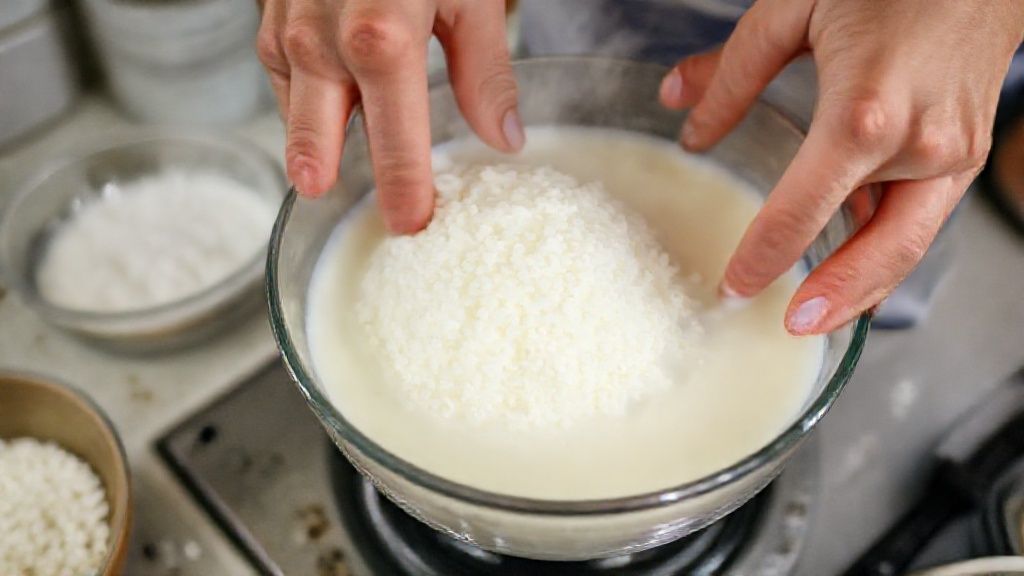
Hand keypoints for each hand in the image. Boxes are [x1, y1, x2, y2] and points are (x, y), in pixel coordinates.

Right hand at [256, 0, 523, 232]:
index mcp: (383, 41)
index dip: (405, 193)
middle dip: (341, 184)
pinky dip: (301, 101)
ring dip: (316, 146)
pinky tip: (323, 113)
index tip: (414, 227)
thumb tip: (503, 139)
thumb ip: (485, 71)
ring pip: (294, 113)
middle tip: (371, 219)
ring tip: (334, 177)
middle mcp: (323, 42)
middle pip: (321, 145)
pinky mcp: (269, 18)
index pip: (394, 145)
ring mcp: (288, 29)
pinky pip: (281, 77)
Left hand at [659, 0, 1023, 334]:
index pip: (800, 214)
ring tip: (820, 313)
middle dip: (834, 302)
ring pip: (908, 243)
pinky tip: (855, 257)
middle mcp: (918, 145)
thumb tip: (685, 120)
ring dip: (864, 285)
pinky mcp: (969, 150)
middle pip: (877, 252)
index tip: (733, 286)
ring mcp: (954, 152)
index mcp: (863, 115)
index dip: (763, 257)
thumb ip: (733, 73)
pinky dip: (889, 244)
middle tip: (790, 329)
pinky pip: (926, 215)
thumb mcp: (793, 9)